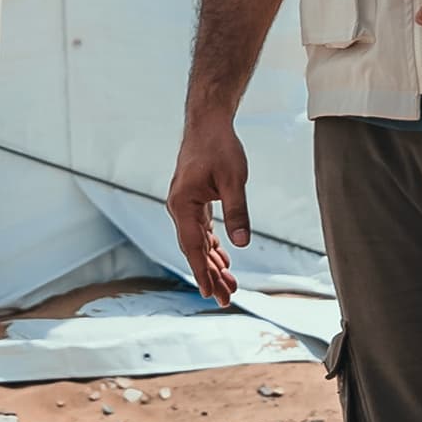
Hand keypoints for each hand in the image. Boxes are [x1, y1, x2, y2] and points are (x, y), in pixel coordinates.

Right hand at [166, 106, 251, 305]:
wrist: (208, 122)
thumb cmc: (219, 147)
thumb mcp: (234, 180)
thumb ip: (237, 212)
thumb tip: (242, 243)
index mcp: (183, 205)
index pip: (192, 247)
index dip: (201, 272)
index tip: (209, 294)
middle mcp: (179, 208)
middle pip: (194, 249)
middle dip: (210, 275)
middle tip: (226, 299)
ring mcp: (185, 205)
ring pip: (198, 242)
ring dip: (212, 263)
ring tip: (229, 285)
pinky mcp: (194, 200)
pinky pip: (201, 231)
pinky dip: (212, 246)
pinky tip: (223, 259)